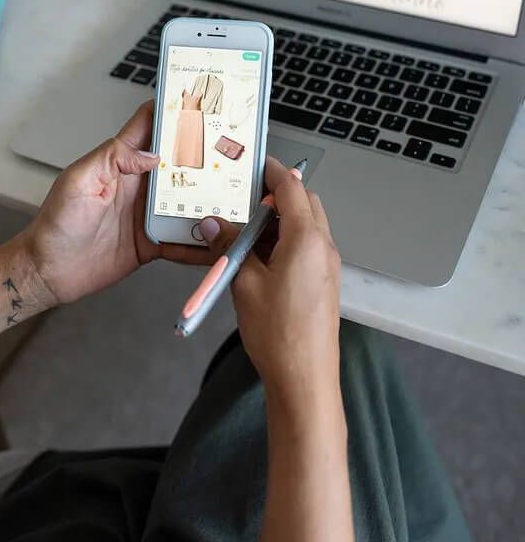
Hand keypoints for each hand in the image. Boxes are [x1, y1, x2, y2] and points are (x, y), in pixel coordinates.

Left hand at [18, 101, 216, 305]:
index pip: (149, 127)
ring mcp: (147, 213)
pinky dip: (198, 242)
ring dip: (208, 199)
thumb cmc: (55, 224)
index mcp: (120, 162)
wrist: (49, 272)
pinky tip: (215, 243)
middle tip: (232, 149)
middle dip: (204, 153)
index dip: (170, 110)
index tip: (198, 99)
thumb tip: (151, 153)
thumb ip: (112, 158)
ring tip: (234, 197)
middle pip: (179, 162)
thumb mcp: (78, 181)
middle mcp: (138, 184)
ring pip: (187, 200)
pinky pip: (182, 240)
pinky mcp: (152, 242)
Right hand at [198, 158, 341, 396]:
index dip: (273, 171)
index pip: (292, 188)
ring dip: (282, 219)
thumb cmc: (278, 333)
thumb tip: (214, 223)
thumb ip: (230, 247)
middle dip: (278, 194)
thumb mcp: (244, 283)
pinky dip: (287, 240)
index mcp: (307, 238)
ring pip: (308, 225)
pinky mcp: (325, 283)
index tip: (256, 162)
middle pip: (306, 203)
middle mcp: (324, 247)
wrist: (306, 379)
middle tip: (245, 198)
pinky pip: (309, 247)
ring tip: (247, 229)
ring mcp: (327, 266)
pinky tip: (260, 256)